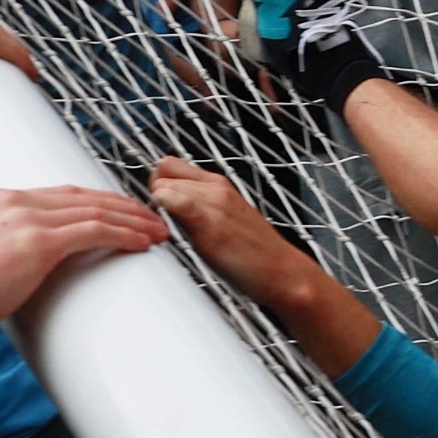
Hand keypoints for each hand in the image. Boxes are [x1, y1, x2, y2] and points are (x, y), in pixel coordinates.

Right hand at [0, 182, 166, 344]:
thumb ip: (1, 253)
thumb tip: (18, 272)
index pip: (63, 194)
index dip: (98, 201)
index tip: (122, 212)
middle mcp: (14, 202)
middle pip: (85, 196)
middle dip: (123, 207)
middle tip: (151, 219)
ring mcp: (26, 218)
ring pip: (96, 211)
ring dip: (133, 221)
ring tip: (158, 232)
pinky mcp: (37, 242)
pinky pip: (94, 232)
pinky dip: (124, 235)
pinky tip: (142, 243)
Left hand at [148, 154, 317, 307]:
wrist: (284, 272)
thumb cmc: (255, 254)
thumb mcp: (226, 220)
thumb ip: (201, 208)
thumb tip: (171, 209)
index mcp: (219, 183)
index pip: (170, 165)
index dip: (159, 184)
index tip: (162, 208)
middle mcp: (216, 186)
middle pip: (161, 174)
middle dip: (154, 196)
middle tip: (161, 223)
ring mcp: (213, 201)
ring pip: (161, 186)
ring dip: (155, 208)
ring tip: (167, 232)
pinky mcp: (208, 220)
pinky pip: (171, 201)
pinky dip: (162, 211)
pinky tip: (170, 232)